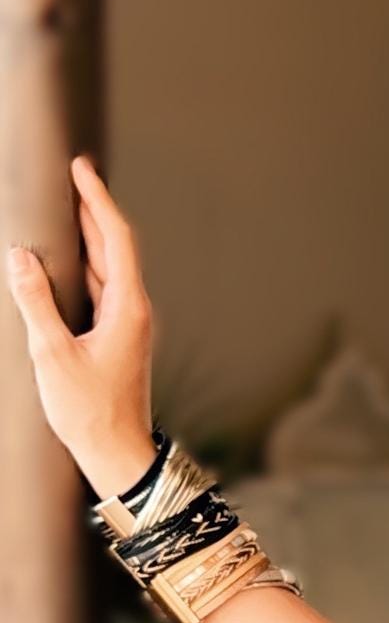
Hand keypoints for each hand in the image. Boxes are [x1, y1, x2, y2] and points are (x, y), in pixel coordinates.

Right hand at [5, 154, 157, 498]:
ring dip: (87, 234)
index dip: (98, 200)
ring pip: (105, 268)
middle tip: (72, 173)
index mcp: (128, 309)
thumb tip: (19, 256)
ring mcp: (126, 325)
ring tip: (64, 203)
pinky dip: (81, 264)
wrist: (117, 454)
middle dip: (92, 208)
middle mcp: (133, 312)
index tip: (82, 168)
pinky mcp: (115, 338)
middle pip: (113, 248)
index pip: (116, 240)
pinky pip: (98, 289)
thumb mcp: (52, 354)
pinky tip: (62, 257)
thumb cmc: (90, 412)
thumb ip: (35, 302)